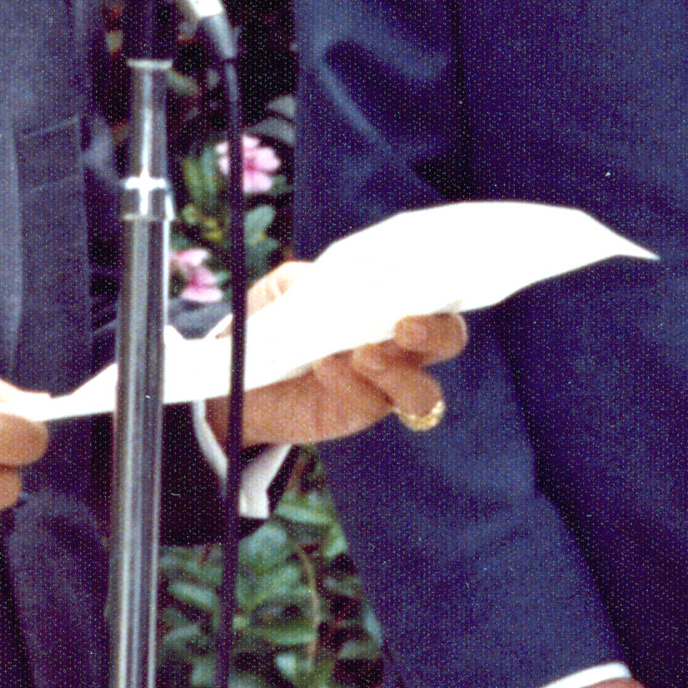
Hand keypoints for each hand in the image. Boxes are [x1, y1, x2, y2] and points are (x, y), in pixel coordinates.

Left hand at [202, 263, 467, 448]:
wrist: (237, 373)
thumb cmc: (273, 318)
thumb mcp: (289, 286)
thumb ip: (319, 279)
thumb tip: (345, 281)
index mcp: (392, 301)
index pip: (438, 290)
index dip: (448, 283)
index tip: (436, 275)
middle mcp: (400, 344)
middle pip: (449, 339)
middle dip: (437, 331)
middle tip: (405, 325)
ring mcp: (384, 383)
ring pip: (424, 390)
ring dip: (399, 372)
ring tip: (362, 354)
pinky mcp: (358, 413)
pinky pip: (371, 403)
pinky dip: (350, 383)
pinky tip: (322, 364)